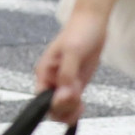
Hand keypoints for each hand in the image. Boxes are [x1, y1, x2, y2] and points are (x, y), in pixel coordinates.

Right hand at [34, 9, 106, 124]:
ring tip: (81, 104)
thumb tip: (63, 96)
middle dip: (64, 109)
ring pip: (61, 107)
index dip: (55, 104)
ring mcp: (63, 82)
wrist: (93, 23)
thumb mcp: (73, 52)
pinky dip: (76, 109)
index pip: (41, 98)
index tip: (71, 99)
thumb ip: (66, 74)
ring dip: (71, 111)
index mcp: (44, 71)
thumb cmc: (80, 33)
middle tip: (78, 101)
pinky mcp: (75, 83)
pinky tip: (83, 105)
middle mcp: (51, 79)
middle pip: (50, 106)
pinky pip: (71, 103)